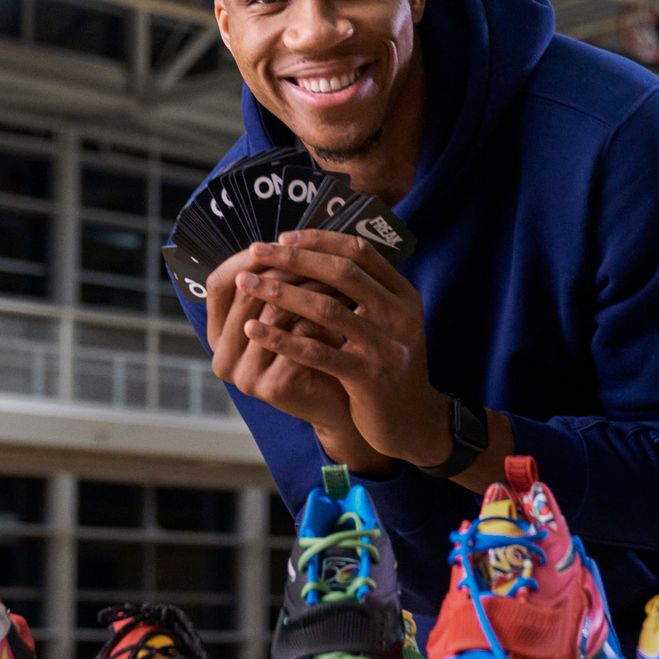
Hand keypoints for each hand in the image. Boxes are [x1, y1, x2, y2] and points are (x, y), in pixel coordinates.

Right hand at [201, 246, 384, 470]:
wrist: (342, 404)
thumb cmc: (317, 349)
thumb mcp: (291, 313)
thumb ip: (278, 283)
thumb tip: (285, 234)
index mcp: (218, 336)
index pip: (219, 284)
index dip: (247, 257)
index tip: (284, 238)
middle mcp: (223, 358)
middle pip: (248, 294)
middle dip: (288, 268)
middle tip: (321, 248)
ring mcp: (245, 376)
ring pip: (276, 312)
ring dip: (311, 287)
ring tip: (340, 270)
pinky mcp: (273, 387)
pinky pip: (299, 336)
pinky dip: (325, 315)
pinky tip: (349, 302)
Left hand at [239, 230, 449, 468]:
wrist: (412, 421)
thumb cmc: (387, 367)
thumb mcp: (386, 323)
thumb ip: (362, 292)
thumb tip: (311, 254)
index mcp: (403, 294)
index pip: (360, 251)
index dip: (320, 240)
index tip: (283, 237)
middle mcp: (400, 315)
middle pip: (343, 273)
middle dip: (294, 259)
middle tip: (257, 250)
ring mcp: (388, 347)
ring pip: (327, 309)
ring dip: (280, 293)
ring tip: (247, 284)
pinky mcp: (370, 378)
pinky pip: (318, 352)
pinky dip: (282, 338)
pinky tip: (253, 330)